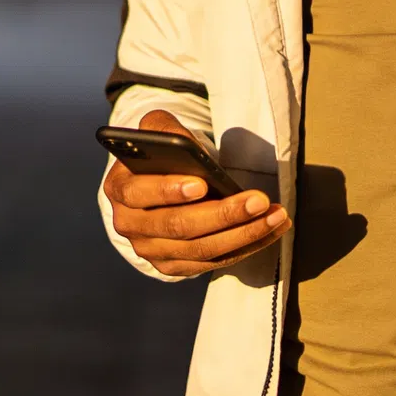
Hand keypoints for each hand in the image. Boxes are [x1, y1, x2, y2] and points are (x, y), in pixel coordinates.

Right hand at [103, 109, 289, 278]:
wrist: (154, 184)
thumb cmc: (159, 153)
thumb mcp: (155, 130)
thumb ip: (163, 128)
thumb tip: (187, 147)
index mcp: (119, 189)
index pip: (140, 193)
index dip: (170, 190)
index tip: (203, 184)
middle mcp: (131, 226)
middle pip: (179, 226)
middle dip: (223, 215)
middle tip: (259, 201)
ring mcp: (152, 251)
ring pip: (201, 250)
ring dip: (244, 234)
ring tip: (276, 215)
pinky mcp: (175, 266)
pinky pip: (213, 262)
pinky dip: (246, 247)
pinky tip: (271, 229)